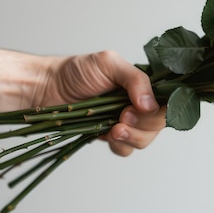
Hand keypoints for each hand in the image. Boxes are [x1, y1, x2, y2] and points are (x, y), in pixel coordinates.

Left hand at [39, 50, 165, 155]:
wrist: (46, 89)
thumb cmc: (76, 71)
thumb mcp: (109, 63)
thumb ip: (135, 79)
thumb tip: (150, 105)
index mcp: (142, 84)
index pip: (167, 100)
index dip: (159, 110)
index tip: (139, 109)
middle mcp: (138, 103)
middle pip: (159, 123)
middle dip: (143, 125)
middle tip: (122, 117)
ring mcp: (125, 121)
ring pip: (145, 139)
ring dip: (132, 137)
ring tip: (112, 129)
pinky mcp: (111, 136)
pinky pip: (126, 149)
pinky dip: (120, 145)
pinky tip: (106, 135)